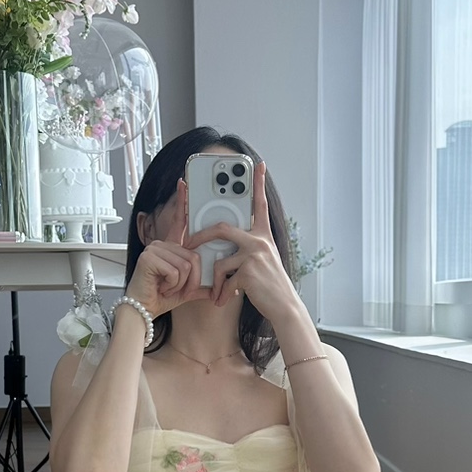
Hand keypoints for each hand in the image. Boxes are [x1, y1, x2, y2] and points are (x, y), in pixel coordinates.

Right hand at [127, 179, 212, 318]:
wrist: (144, 310)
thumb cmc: (161, 297)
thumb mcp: (188, 290)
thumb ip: (204, 285)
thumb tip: (222, 289)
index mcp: (172, 248)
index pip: (180, 221)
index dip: (182, 201)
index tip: (184, 181)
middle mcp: (162, 244)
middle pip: (194, 255)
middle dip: (190, 279)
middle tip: (175, 287)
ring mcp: (155, 249)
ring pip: (186, 264)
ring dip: (181, 283)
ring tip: (167, 287)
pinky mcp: (149, 257)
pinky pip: (176, 271)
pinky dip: (172, 284)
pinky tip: (161, 286)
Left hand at [188, 163, 298, 320]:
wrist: (284, 307)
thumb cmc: (270, 286)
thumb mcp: (262, 261)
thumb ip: (246, 248)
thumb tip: (222, 246)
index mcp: (263, 235)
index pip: (260, 204)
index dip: (258, 183)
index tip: (258, 165)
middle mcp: (260, 240)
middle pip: (222, 228)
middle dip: (200, 236)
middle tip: (188, 243)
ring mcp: (255, 254)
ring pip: (219, 261)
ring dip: (214, 280)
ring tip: (216, 292)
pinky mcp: (248, 271)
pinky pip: (223, 279)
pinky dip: (221, 293)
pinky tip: (224, 300)